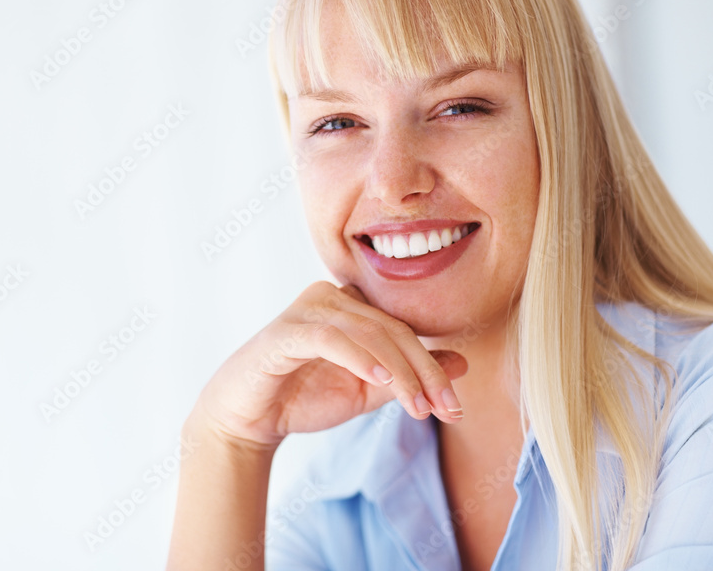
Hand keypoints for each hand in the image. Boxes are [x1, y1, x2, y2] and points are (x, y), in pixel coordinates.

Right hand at [193, 281, 468, 449]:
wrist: (249, 417)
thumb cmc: (305, 397)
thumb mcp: (367, 389)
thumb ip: (407, 376)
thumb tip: (462, 363)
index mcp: (352, 305)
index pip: (404, 330)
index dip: (433, 367)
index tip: (454, 406)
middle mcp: (332, 296)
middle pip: (392, 329)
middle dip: (424, 372)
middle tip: (447, 409)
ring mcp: (308, 309)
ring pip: (369, 333)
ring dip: (399, 372)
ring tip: (418, 406)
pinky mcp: (287, 330)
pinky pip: (331, 338)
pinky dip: (359, 358)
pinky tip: (379, 380)